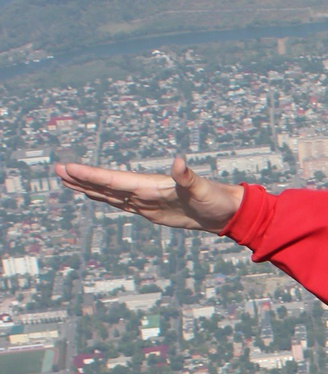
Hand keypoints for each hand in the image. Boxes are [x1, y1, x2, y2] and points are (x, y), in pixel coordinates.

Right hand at [54, 157, 242, 233]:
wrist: (225, 211)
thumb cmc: (216, 199)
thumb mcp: (203, 190)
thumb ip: (188, 177)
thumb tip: (179, 161)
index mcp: (150, 184)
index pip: (114, 180)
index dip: (91, 175)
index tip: (68, 168)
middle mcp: (144, 190)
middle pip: (106, 184)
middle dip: (81, 178)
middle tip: (56, 170)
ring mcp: (145, 200)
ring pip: (110, 194)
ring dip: (88, 187)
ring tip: (65, 180)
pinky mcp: (149, 211)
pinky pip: (121, 204)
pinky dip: (104, 200)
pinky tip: (92, 195)